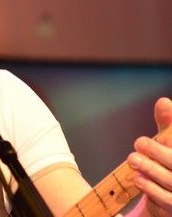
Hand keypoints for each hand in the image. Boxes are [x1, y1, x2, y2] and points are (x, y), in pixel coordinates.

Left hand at [128, 97, 171, 215]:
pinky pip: (166, 199)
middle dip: (158, 152)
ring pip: (171, 181)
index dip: (169, 140)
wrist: (168, 194)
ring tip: (133, 158)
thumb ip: (167, 124)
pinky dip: (151, 188)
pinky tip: (137, 178)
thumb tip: (163, 101)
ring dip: (151, 169)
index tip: (157, 134)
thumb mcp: (167, 142)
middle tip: (138, 142)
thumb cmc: (168, 161)